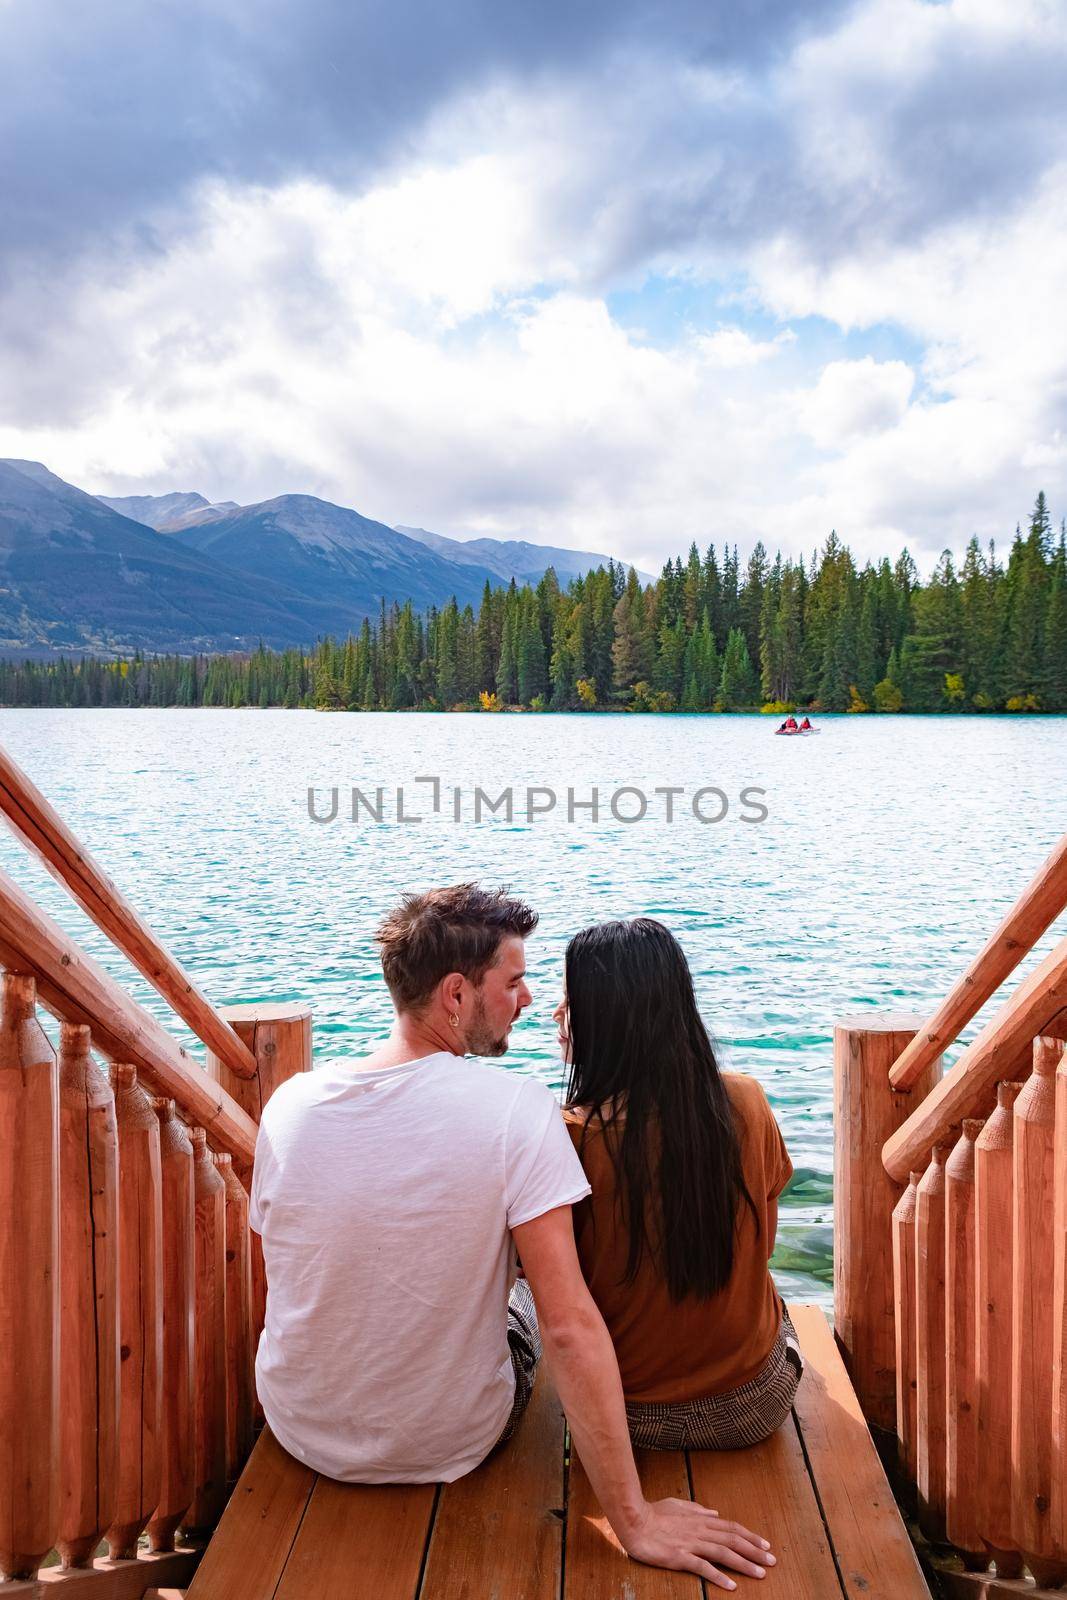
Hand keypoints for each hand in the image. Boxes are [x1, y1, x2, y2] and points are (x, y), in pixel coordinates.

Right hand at [621, 1497, 774, 1589]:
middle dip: (755, 1552)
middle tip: (772, 1562)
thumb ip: (698, 1510)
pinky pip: (703, 1567)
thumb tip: (714, 1513)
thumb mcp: (678, 1506)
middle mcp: (700, 1530)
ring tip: (760, 1574)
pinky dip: (719, 1576)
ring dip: (744, 1564)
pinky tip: (731, 1586)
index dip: (750, 1536)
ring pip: (724, 1553)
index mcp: (701, 1519)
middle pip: (733, 1541)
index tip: (765, 1546)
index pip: (731, 1528)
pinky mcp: (680, 1556)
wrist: (633, 1520)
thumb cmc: (653, 1513)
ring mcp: (691, 1543)